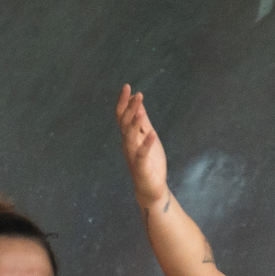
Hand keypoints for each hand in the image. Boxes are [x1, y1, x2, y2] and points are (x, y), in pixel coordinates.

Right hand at [116, 84, 167, 206]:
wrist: (151, 189)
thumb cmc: (150, 162)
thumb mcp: (147, 136)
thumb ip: (142, 120)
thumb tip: (138, 101)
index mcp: (128, 136)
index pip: (122, 116)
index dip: (124, 101)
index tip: (128, 86)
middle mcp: (127, 144)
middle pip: (125, 123)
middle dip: (131, 108)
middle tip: (138, 94)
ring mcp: (133, 156)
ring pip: (130, 137)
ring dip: (135, 123)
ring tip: (141, 110)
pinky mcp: (141, 168)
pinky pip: (142, 154)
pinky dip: (146, 144)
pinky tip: (152, 134)